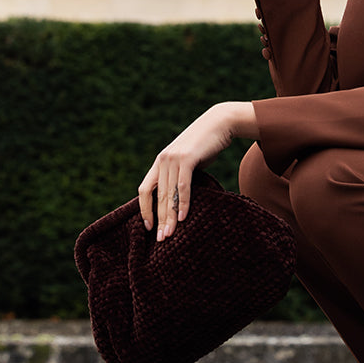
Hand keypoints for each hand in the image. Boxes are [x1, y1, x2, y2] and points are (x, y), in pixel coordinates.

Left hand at [137, 102, 256, 241]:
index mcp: (160, 162)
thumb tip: (179, 199)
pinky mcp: (187, 159)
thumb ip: (180, 177)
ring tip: (170, 234)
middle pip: (157, 196)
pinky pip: (183, 186)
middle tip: (161, 239)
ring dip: (170, 216)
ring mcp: (174, 159)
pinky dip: (183, 203)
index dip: (144, 209)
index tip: (149, 227)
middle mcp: (163, 161)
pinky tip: (184, 218)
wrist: (219, 123)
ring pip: (169, 194)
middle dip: (159, 219)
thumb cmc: (205, 145)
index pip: (145, 189)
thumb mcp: (188, 161)